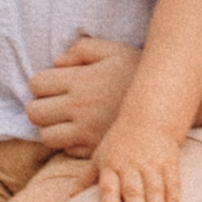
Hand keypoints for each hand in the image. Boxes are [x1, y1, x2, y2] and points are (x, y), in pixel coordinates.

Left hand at [24, 37, 142, 158]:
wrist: (166, 104)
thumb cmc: (139, 73)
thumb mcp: (114, 50)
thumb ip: (83, 49)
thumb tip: (57, 62)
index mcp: (79, 80)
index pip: (36, 84)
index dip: (41, 85)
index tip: (53, 86)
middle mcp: (78, 107)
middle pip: (34, 113)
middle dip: (40, 109)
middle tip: (54, 106)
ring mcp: (85, 131)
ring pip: (46, 137)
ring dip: (52, 129)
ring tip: (66, 122)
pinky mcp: (94, 149)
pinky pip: (66, 151)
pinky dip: (69, 145)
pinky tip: (84, 134)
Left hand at [94, 122, 182, 201]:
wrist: (149, 117)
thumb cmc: (120, 141)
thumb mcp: (101, 155)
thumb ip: (87, 178)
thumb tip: (69, 197)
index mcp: (112, 165)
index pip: (109, 187)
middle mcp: (131, 165)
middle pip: (134, 192)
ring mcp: (152, 164)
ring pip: (155, 191)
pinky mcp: (170, 163)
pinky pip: (172, 184)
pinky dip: (173, 201)